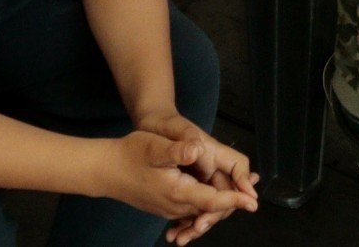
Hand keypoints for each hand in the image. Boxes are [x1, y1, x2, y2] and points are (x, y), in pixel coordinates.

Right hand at [99, 132, 257, 238]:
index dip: (234, 201)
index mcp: (177, 192)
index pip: (212, 202)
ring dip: (218, 206)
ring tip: (240, 196)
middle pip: (210, 210)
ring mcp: (169, 208)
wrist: (105, 170)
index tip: (253, 202)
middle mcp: (175, 205)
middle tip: (252, 195)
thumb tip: (196, 148)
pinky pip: (189, 211)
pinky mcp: (164, 206)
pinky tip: (213, 198)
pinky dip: (204, 207)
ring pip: (200, 211)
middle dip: (231, 203)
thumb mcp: (154, 146)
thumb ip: (177, 150)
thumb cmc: (129, 155)